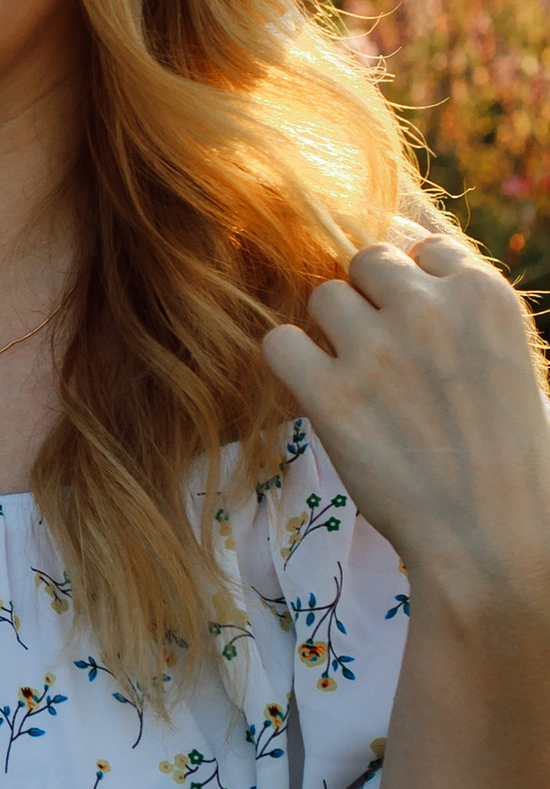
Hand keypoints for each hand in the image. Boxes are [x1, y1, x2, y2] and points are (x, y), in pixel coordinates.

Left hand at [260, 227, 549, 595]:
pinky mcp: (330, 395)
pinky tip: (319, 392)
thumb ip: (461, 310)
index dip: (413, 284)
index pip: (422, 246)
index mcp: (484, 295)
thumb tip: (406, 251)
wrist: (496, 543)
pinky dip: (292, 364)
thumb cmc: (509, 457)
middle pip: (366, 260)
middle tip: (385, 355)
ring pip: (324, 297)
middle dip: (370, 299)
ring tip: (362, 383)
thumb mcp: (508, 362)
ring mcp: (376, 350)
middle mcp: (428, 309)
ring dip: (334, 333)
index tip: (416, 323)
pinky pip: (280, 342)